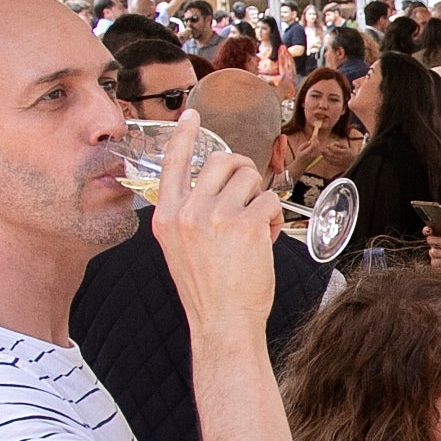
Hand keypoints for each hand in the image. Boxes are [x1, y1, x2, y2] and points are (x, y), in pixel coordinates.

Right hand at [155, 113, 281, 330]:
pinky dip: (274, 217)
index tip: (191, 116)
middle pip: (221, 160)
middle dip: (242, 171)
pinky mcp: (246, 224)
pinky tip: (265, 240)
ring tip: (256, 227)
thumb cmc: (208, 292)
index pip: (171, 164)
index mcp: (166, 217)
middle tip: (249, 195)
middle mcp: (187, 212)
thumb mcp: (181, 249)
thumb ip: (189, 216)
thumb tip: (216, 188)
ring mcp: (216, 216)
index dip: (183, 135)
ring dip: (260, 197)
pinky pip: (270, 199)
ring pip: (250, 177)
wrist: (223, 323)